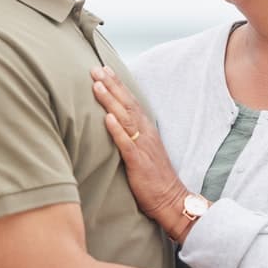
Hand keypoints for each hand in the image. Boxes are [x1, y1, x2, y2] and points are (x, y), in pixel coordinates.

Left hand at [90, 66, 188, 234]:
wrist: (171, 199)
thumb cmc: (155, 178)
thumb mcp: (144, 151)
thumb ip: (132, 136)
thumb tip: (115, 123)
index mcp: (146, 130)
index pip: (131, 102)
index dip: (118, 85)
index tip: (104, 69)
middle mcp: (145, 133)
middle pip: (127, 103)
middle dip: (111, 85)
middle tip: (95, 69)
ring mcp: (143, 146)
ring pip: (125, 118)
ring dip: (111, 100)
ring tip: (97, 85)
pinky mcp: (138, 162)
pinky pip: (126, 143)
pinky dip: (116, 129)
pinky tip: (106, 118)